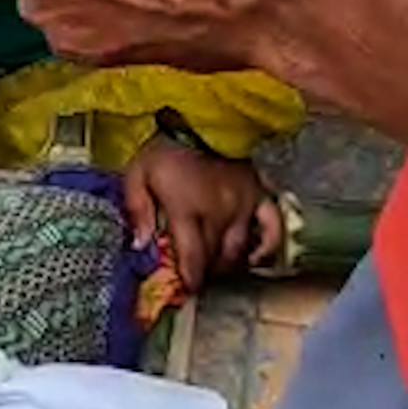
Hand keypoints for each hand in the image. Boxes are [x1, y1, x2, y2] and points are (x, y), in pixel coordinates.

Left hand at [123, 135, 282, 289]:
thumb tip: (141, 246)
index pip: (192, 256)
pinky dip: (264, 247)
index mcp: (188, 210)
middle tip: (194, 277)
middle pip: (216, 258)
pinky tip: (252, 256)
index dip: (190, 278)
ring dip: (227, 264)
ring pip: (240, 250)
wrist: (202, 118)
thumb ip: (138, 211)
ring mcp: (245, 206)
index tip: (185, 290)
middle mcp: (221, 214)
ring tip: (214, 267)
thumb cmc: (165, 150)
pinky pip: (272, 229)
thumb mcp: (137, 175)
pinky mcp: (261, 196)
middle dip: (204, 273)